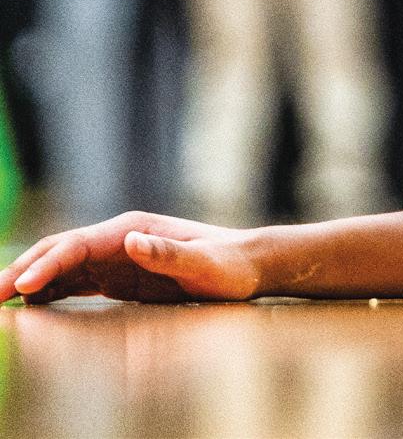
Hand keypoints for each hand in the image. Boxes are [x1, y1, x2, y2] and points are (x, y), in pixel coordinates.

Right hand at [1, 212, 263, 304]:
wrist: (246, 265)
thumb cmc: (227, 266)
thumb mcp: (203, 263)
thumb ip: (168, 253)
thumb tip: (130, 239)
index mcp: (132, 230)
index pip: (77, 245)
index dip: (47, 264)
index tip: (23, 288)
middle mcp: (118, 238)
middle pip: (58, 250)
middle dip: (22, 269)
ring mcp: (115, 255)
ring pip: (59, 265)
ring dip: (27, 280)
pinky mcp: (117, 275)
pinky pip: (72, 281)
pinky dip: (46, 290)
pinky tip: (27, 305)